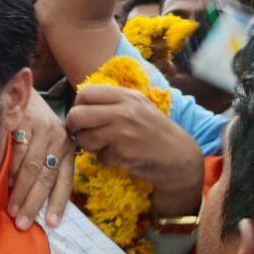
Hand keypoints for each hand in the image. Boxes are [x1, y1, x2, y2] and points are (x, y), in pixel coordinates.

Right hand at [8, 91, 74, 229]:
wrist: (21, 88)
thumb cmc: (34, 123)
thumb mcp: (48, 143)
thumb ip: (46, 166)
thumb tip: (35, 199)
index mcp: (68, 149)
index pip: (64, 181)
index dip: (57, 203)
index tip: (51, 224)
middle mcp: (59, 139)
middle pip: (46, 178)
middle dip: (33, 203)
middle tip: (22, 223)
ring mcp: (41, 130)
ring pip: (31, 167)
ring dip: (19, 191)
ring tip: (11, 210)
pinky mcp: (24, 122)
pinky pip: (16, 152)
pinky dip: (9, 169)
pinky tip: (3, 183)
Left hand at [67, 85, 203, 216]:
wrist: (179, 155)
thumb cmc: (153, 130)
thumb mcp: (137, 106)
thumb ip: (111, 102)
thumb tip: (78, 104)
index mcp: (126, 96)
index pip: (85, 93)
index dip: (78, 106)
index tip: (83, 116)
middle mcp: (124, 111)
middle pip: (77, 115)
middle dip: (75, 127)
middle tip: (82, 133)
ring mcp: (124, 132)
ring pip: (84, 138)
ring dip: (89, 145)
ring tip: (103, 145)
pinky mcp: (124, 153)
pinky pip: (99, 156)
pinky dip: (106, 159)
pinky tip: (119, 156)